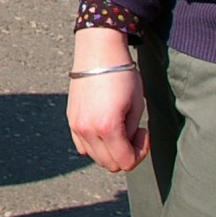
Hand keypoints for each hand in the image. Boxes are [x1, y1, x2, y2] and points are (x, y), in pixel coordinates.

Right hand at [66, 29, 147, 172]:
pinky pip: (82, 146)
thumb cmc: (122, 75)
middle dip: (126, 153)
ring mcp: (76, 126)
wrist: (98, 52)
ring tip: (119, 130)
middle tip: (134, 133)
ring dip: (110, 151)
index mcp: (108, 127)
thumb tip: (127, 144)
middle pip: (110, 164)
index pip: (126, 162)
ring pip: (95, 157)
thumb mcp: (137, 105)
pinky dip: (95, 144)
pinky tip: (105, 128)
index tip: (144, 133)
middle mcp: (88, 130)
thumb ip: (132, 131)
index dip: (140, 152)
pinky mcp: (71, 120)